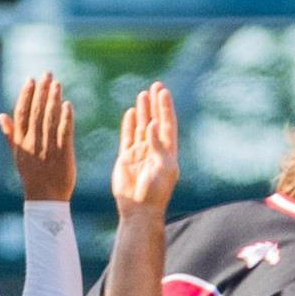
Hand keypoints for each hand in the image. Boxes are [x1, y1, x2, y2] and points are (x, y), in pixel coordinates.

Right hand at [0, 72, 76, 201]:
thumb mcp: (17, 154)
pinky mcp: (63, 154)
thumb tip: (0, 115)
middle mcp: (33, 143)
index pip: (22, 113)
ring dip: (54, 100)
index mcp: (21, 141)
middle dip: (42, 92)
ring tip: (57, 84)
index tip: (31, 80)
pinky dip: (66, 119)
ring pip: (50, 120)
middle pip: (37, 112)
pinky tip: (68, 105)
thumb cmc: (32, 176)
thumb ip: (10, 133)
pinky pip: (64, 133)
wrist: (45, 199)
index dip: (26, 96)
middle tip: (47, 74)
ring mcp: (48, 148)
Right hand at [111, 83, 178, 219]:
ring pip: (142, 127)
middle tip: (156, 85)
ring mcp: (140, 154)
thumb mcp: (162, 168)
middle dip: (156, 105)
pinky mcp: (127, 158)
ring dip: (143, 111)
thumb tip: (154, 124)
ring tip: (143, 94)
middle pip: (156, 122)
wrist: (138, 209)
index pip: (168, 124)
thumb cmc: (155, 192)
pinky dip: (129, 125)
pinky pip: (128, 137)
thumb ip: (158, 145)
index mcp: (168, 153)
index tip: (163, 92)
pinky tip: (131, 112)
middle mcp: (155, 151)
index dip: (166, 108)